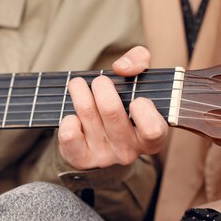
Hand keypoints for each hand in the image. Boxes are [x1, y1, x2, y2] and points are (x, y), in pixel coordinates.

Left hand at [58, 46, 167, 168]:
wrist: (97, 141)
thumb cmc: (123, 105)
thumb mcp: (139, 81)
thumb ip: (139, 61)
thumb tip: (122, 67)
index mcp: (151, 136)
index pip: (153, 129)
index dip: (143, 109)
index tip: (135, 99)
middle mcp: (129, 150)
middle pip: (111, 110)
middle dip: (101, 86)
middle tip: (99, 81)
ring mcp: (105, 156)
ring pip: (87, 114)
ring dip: (79, 92)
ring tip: (77, 85)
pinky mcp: (82, 159)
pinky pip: (69, 135)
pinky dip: (67, 119)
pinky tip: (72, 115)